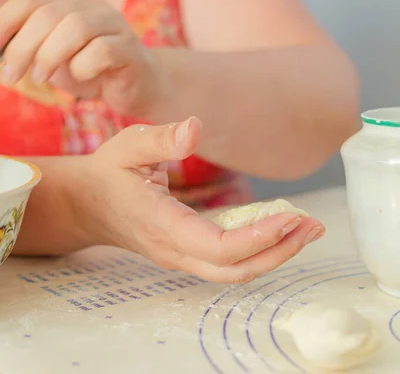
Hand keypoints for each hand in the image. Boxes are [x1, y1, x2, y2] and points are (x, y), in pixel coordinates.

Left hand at [0, 0, 160, 114]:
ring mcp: (114, 25)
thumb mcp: (52, 58)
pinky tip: (81, 81)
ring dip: (49, 56)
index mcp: (69, 3)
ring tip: (40, 78)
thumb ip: (27, 49)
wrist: (137, 88)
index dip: (1, 23)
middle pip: (48, 15)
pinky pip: (101, 52)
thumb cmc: (91, 71)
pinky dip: (83, 67)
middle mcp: (91, 7)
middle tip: (11, 75)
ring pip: (75, 28)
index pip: (29, 2)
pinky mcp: (130, 49)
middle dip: (22, 46)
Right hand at [74, 116, 324, 282]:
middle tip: (314, 225)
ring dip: (274, 254)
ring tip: (306, 229)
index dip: (259, 237)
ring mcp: (179, 257)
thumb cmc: (107, 173)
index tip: (291, 216)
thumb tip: (195, 128)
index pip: (218, 247)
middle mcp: (173, 250)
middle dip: (280, 252)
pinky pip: (227, 264)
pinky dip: (258, 251)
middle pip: (235, 270)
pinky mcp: (185, 254)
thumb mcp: (127, 146)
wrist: (85, 205)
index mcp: (161, 224)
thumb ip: (160, 138)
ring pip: (234, 272)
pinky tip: (278, 230)